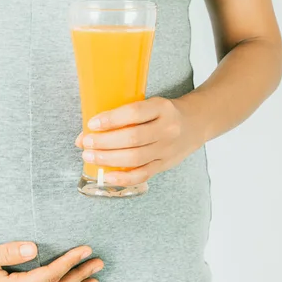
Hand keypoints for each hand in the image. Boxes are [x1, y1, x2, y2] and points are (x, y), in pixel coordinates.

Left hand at [75, 96, 205, 186]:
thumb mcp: (150, 104)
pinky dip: (123, 178)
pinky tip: (107, 176)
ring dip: (108, 159)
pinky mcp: (165, 165)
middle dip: (104, 142)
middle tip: (85, 143)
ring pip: (135, 158)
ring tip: (89, 156)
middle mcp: (167, 129)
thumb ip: (124, 115)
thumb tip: (87, 131)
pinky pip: (143, 175)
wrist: (196, 124)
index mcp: (162, 107)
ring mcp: (167, 149)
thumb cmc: (162, 113)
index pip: (134, 113)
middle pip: (132, 138)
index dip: (111, 119)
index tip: (92, 124)